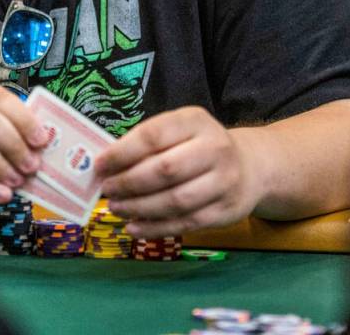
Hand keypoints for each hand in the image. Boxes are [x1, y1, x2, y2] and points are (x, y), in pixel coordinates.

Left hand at [95, 106, 264, 237]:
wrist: (250, 167)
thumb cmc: (198, 146)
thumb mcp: (177, 131)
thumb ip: (146, 144)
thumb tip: (105, 166)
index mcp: (195, 121)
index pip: (153, 135)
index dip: (122, 152)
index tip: (99, 165)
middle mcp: (215, 148)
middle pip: (165, 170)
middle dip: (129, 183)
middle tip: (106, 190)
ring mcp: (224, 182)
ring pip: (175, 201)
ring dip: (139, 208)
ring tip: (116, 208)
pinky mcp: (226, 211)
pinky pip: (186, 223)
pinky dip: (155, 228)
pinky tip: (133, 227)